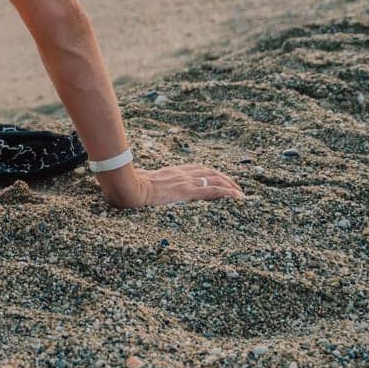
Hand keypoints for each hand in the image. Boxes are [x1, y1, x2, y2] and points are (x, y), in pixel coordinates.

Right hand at [103, 163, 244, 207]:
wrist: (127, 187)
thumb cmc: (127, 186)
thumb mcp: (139, 182)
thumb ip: (143, 183)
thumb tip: (134, 187)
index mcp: (171, 172)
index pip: (196, 169)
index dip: (210, 173)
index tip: (219, 179)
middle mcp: (181, 174)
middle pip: (210, 172)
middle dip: (225, 179)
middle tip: (236, 189)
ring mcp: (185, 182)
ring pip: (215, 179)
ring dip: (231, 186)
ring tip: (241, 195)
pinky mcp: (187, 191)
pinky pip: (213, 190)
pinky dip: (228, 193)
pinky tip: (238, 198)